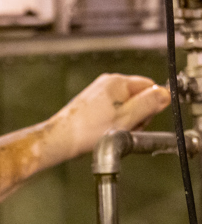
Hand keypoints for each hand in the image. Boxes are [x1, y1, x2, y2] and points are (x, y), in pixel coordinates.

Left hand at [47, 74, 170, 160]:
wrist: (59, 140)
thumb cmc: (86, 131)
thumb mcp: (126, 118)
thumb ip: (149, 104)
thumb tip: (164, 95)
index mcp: (117, 82)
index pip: (150, 87)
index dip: (150, 106)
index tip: (141, 120)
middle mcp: (106, 84)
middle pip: (137, 98)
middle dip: (136, 115)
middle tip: (124, 128)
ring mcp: (97, 94)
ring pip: (124, 108)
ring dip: (123, 122)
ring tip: (110, 132)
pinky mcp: (90, 106)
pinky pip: (110, 113)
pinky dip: (110, 124)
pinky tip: (102, 132)